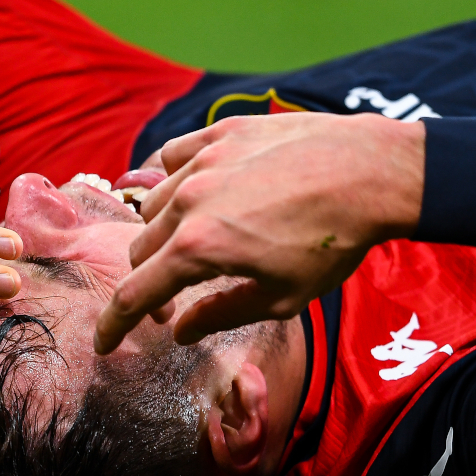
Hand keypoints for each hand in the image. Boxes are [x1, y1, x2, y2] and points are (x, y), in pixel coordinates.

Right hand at [94, 112, 424, 353]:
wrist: (371, 172)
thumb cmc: (332, 242)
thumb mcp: (282, 297)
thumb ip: (222, 314)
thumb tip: (181, 331)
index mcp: (198, 248)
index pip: (134, 294)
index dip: (114, 325)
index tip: (104, 343)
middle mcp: (189, 201)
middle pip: (141, 249)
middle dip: (150, 281)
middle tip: (174, 301)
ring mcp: (203, 160)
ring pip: (153, 202)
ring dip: (162, 232)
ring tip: (192, 244)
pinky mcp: (222, 133)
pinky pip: (174, 156)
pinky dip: (173, 180)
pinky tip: (192, 191)